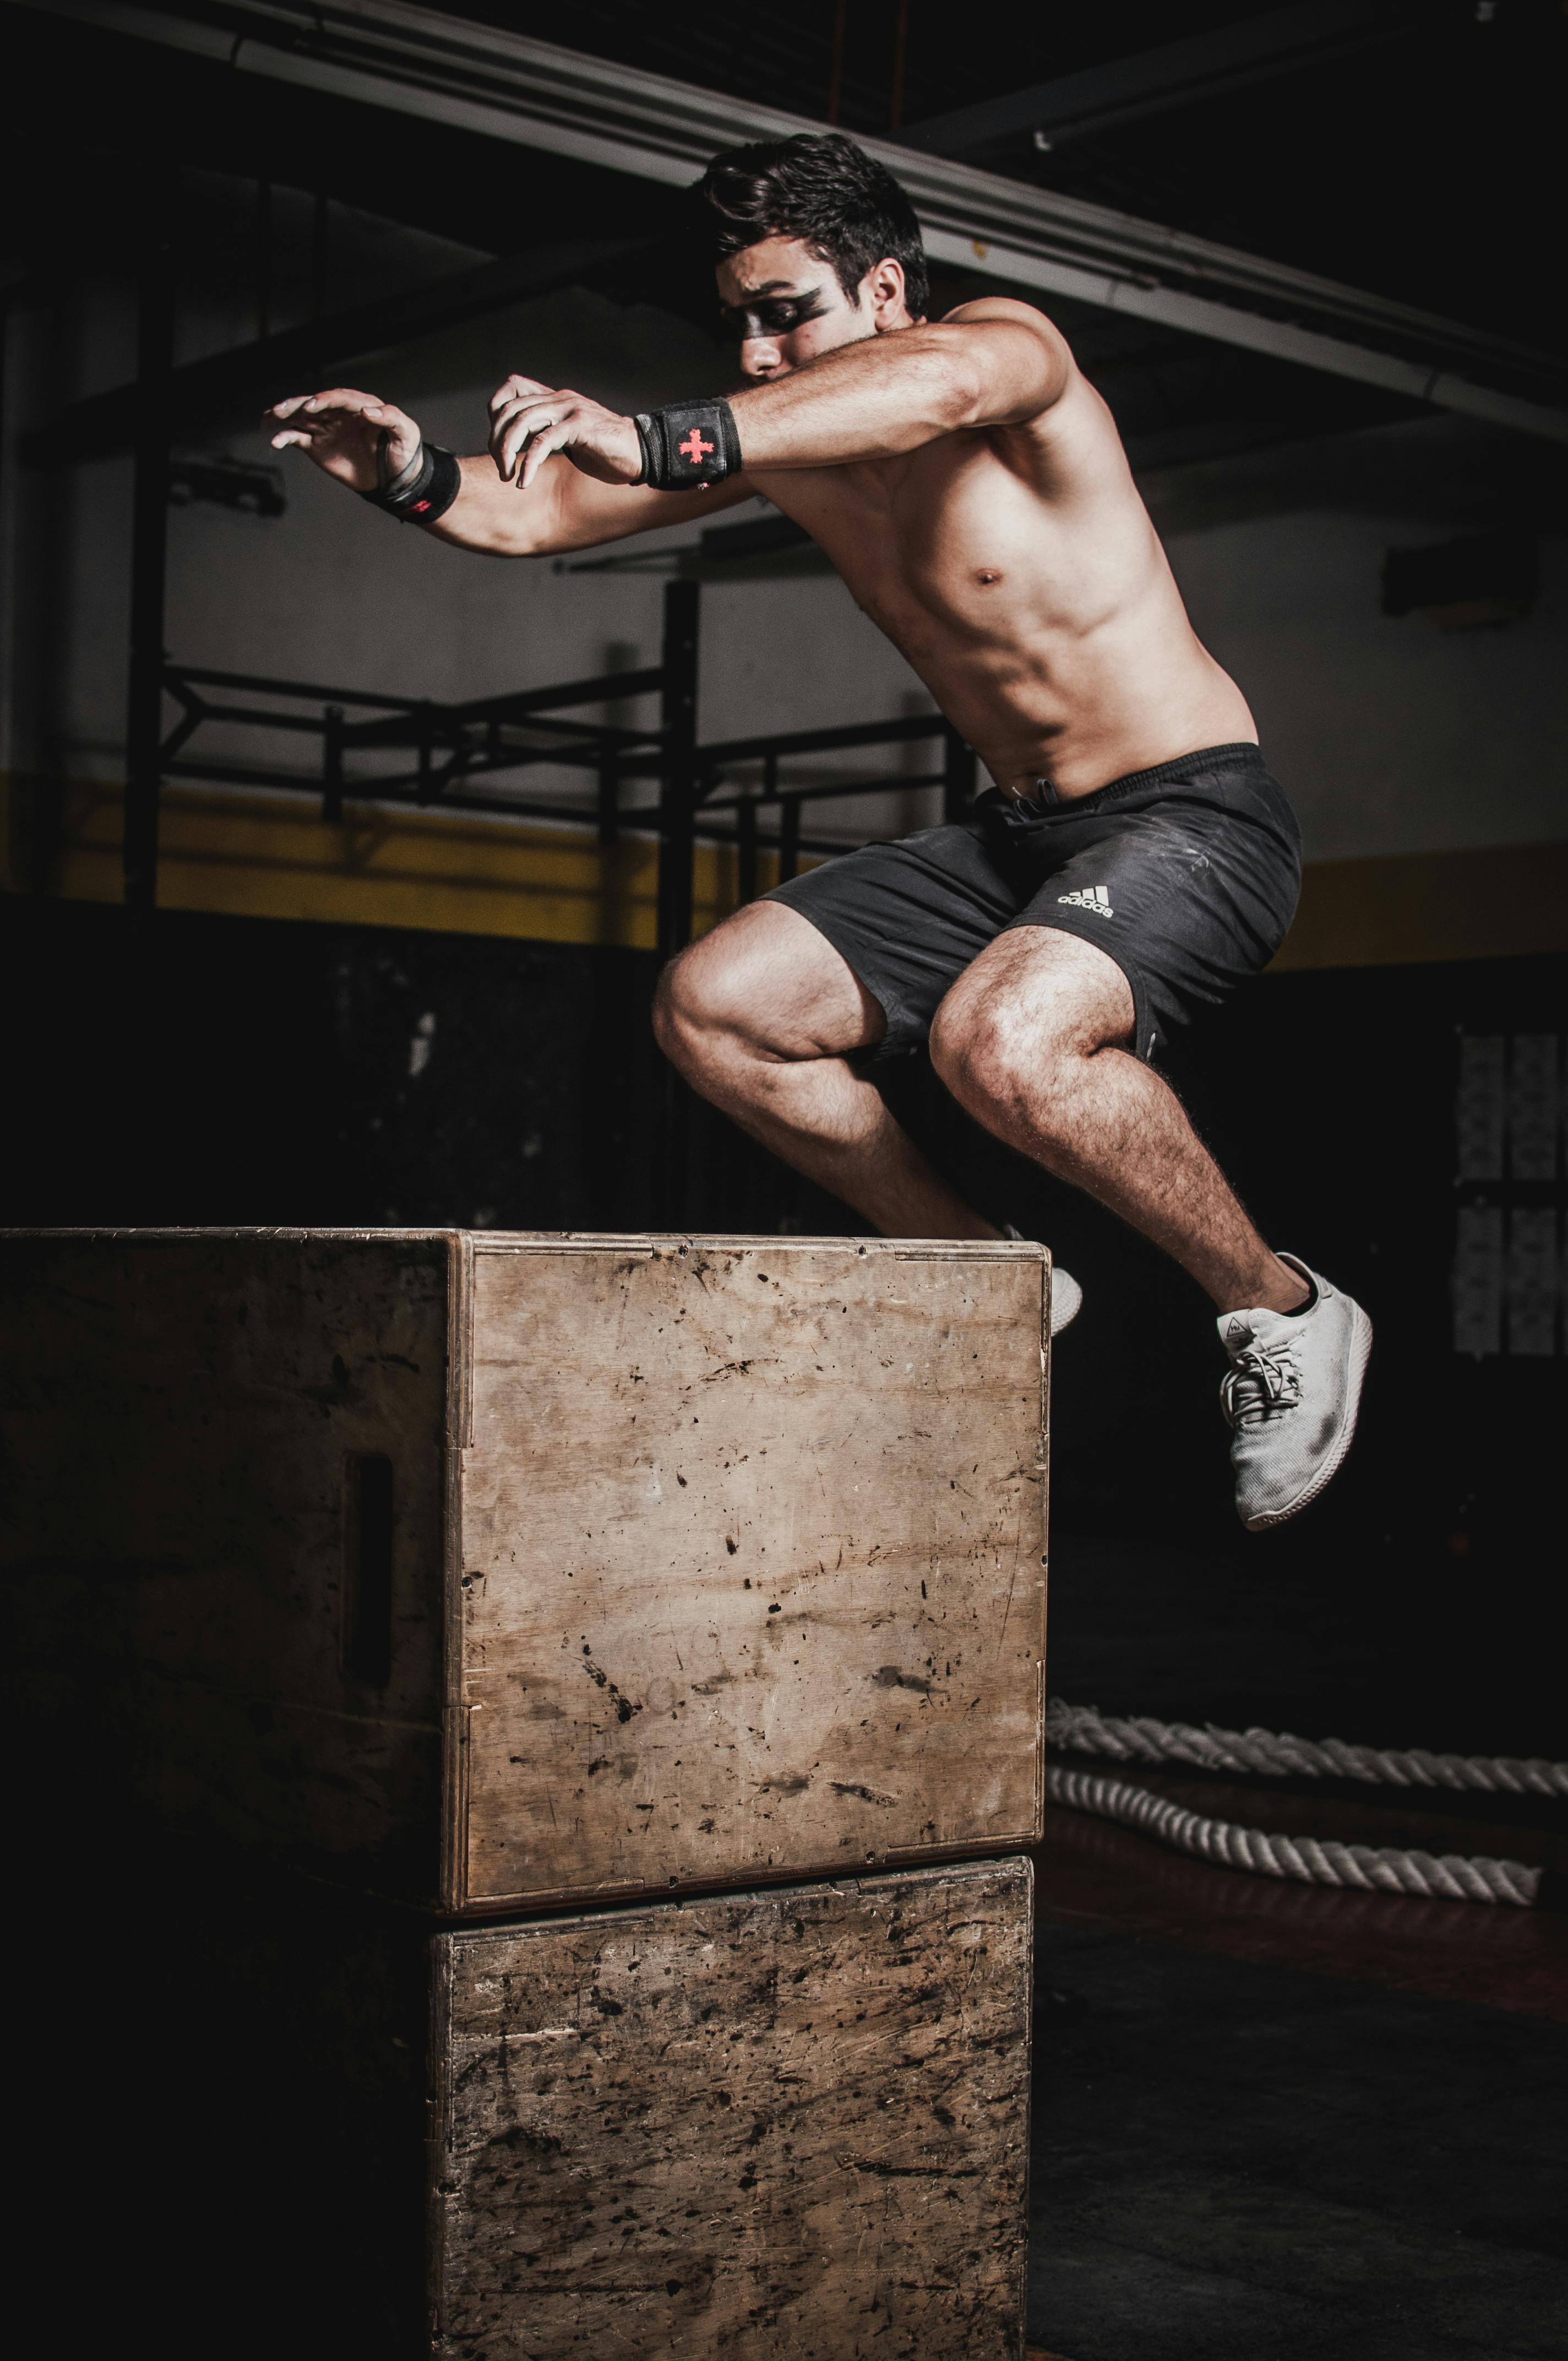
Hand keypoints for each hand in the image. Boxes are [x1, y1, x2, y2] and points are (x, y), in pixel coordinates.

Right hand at [264, 388, 421, 491]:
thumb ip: (391, 418)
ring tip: (267, 418)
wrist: (395, 479)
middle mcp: (339, 413)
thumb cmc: (404, 453)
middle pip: (314, 403)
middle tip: (281, 409)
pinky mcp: (317, 446)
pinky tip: (275, 442)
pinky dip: (285, 438)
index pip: (339, 397)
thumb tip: (367, 410)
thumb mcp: (407, 434)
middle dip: (296, 404)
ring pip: (300, 417)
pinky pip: (297, 438)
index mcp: (360, 406)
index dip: (325, 400)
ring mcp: (326, 428)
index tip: (313, 406)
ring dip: (283, 416)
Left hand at [488, 375, 642, 489]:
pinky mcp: (580, 426)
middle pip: (511, 409)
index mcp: (555, 398)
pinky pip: (544, 441)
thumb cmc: (606, 451)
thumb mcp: (571, 436)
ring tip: (508, 476)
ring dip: (508, 451)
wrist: (640, 453)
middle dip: (497, 440)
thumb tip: (525, 445)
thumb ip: (549, 430)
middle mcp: (560, 398)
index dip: (496, 412)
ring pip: (523, 422)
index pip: (513, 388)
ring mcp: (570, 410)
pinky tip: (524, 481)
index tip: (499, 442)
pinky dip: (529, 463)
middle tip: (501, 468)